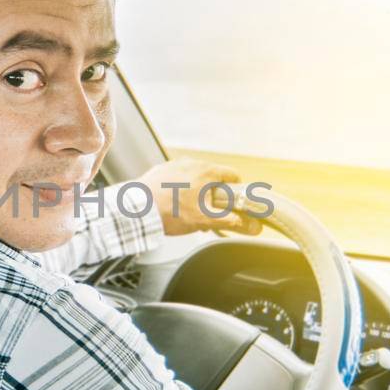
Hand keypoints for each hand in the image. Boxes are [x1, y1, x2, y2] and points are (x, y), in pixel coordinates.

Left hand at [136, 158, 264, 236]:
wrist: (138, 210)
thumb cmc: (171, 212)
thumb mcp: (206, 220)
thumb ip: (231, 221)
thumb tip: (251, 226)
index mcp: (207, 171)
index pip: (233, 176)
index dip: (238, 190)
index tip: (236, 201)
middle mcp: (191, 163)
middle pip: (213, 177)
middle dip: (215, 195)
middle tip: (211, 212)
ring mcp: (174, 165)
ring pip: (194, 178)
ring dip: (197, 192)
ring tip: (190, 212)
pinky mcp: (159, 171)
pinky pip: (176, 179)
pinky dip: (179, 190)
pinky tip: (174, 205)